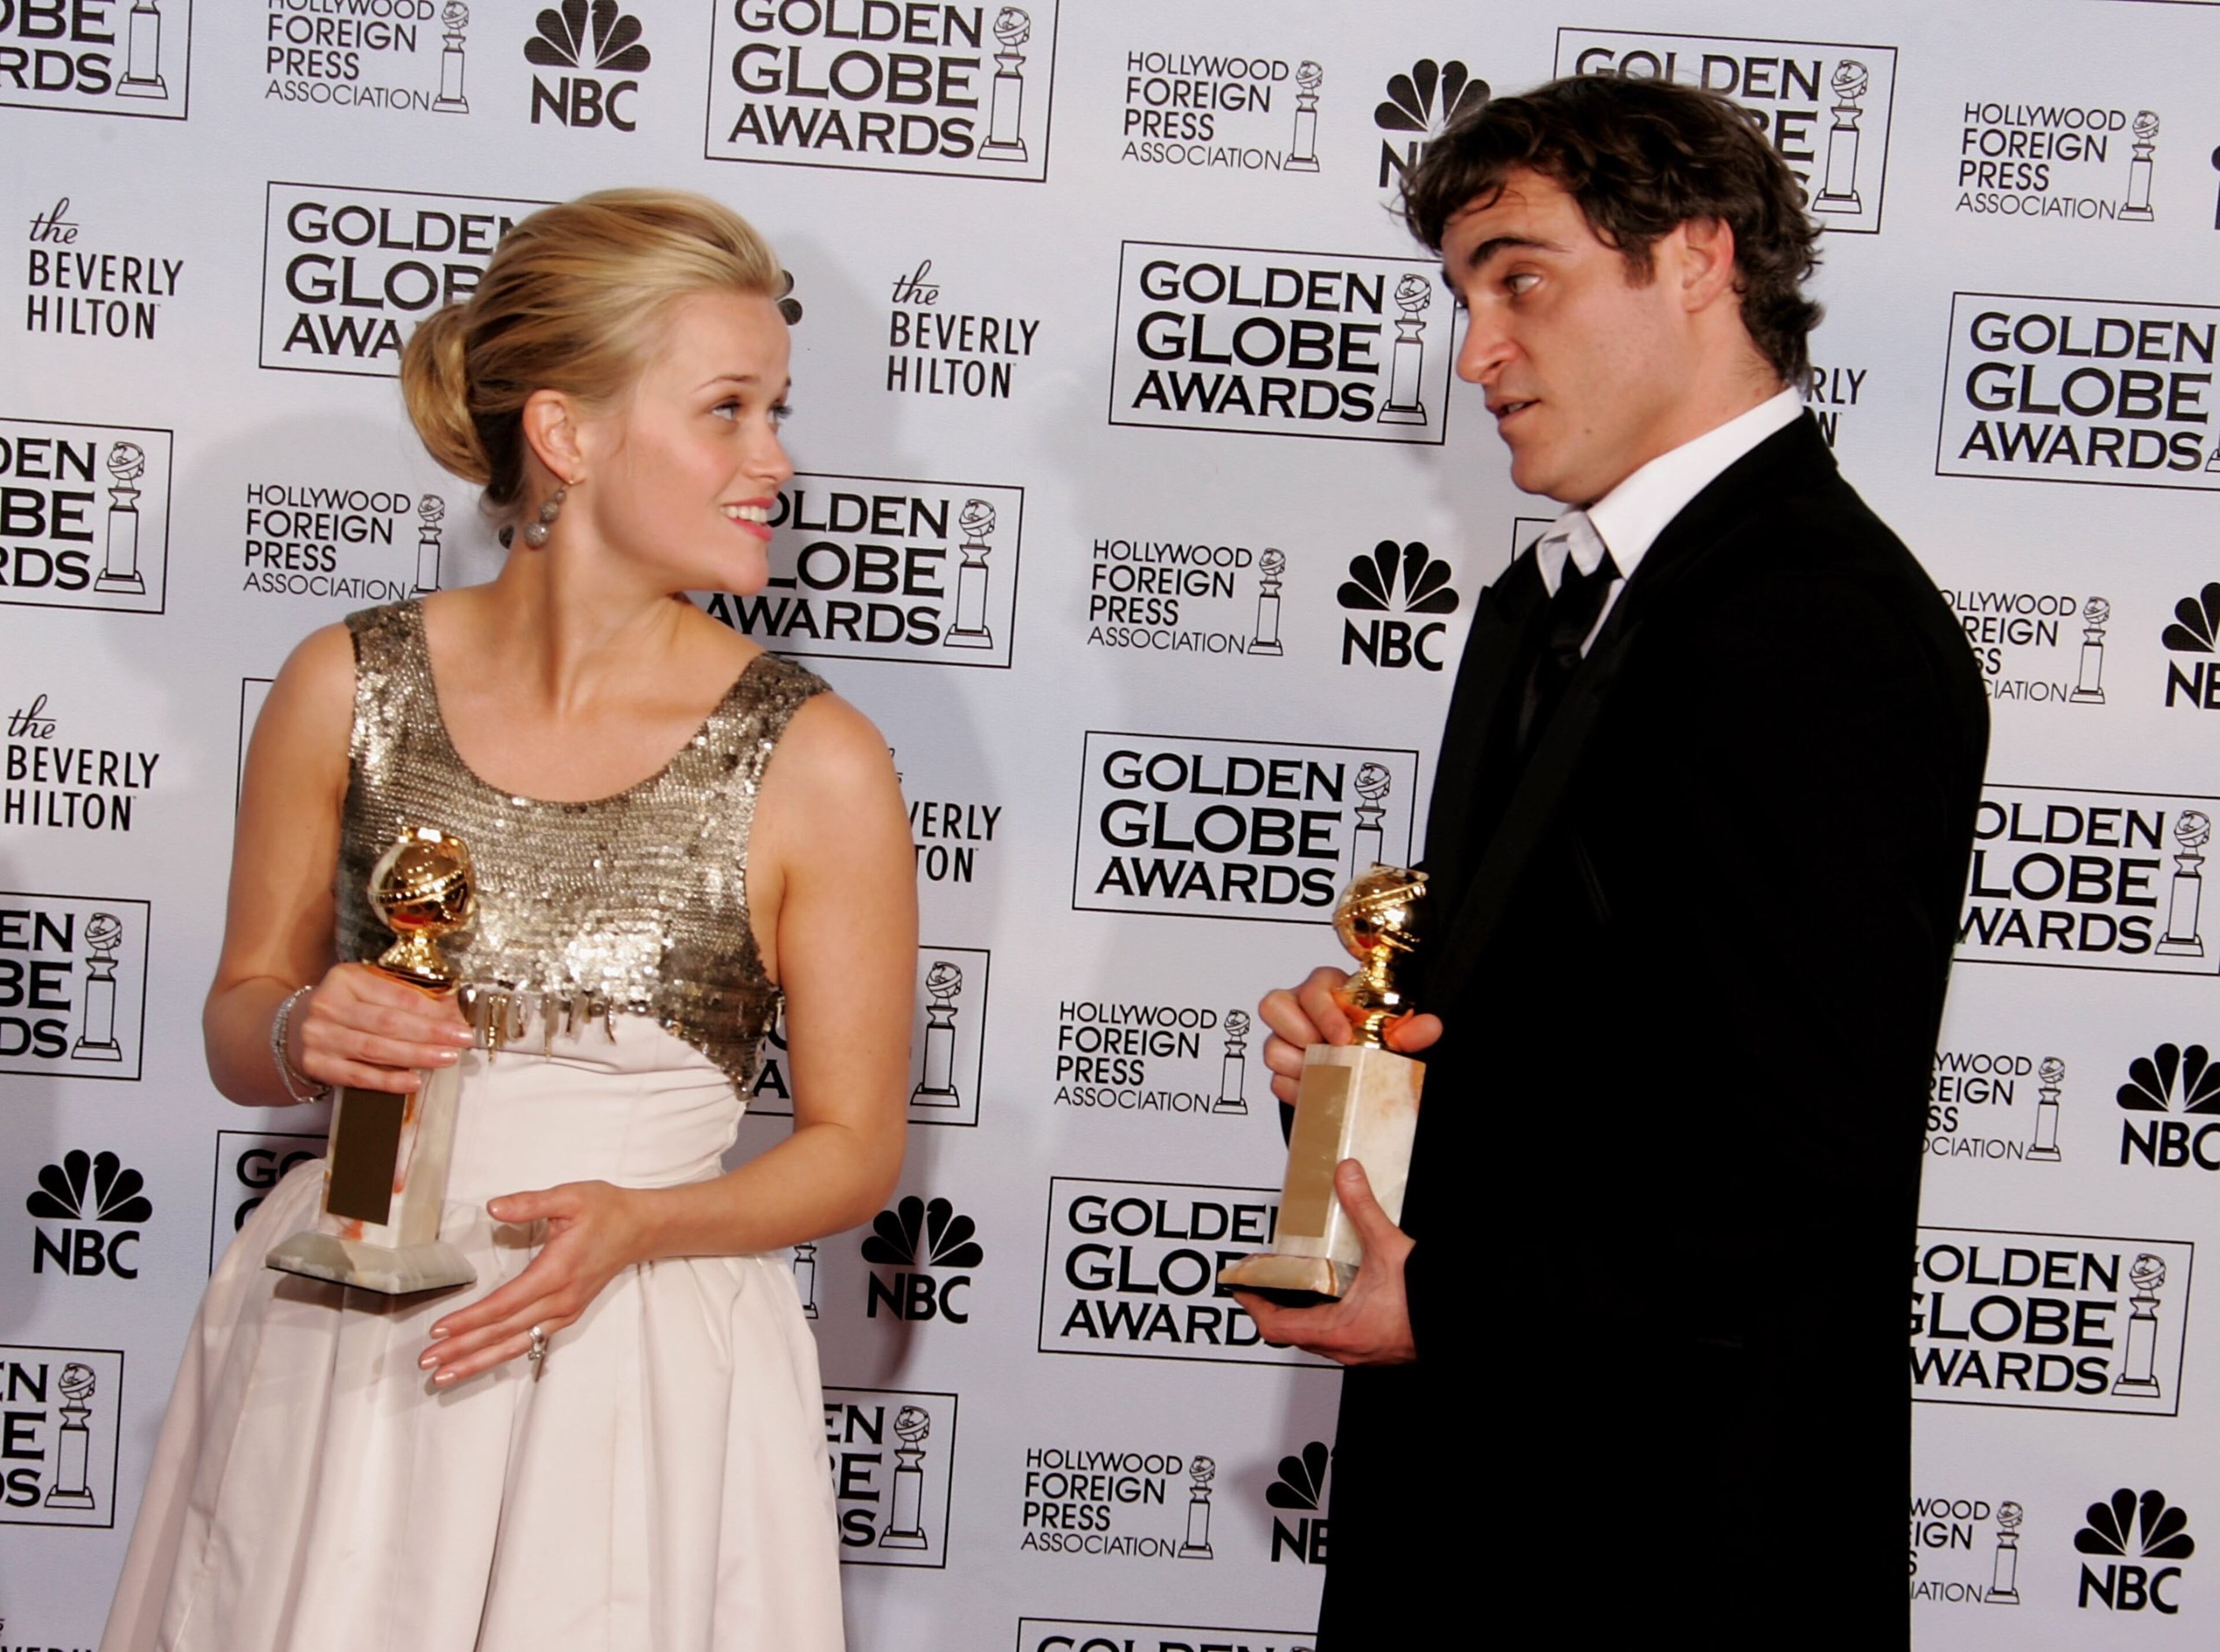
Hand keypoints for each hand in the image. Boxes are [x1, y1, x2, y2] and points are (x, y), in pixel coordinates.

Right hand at [292, 962, 472, 1092]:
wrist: (293, 1028)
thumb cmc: (342, 1007)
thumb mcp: (366, 990)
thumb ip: (402, 997)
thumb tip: (450, 1013)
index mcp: (346, 978)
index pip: (396, 995)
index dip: (431, 1010)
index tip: (458, 1020)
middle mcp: (328, 1005)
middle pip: (388, 1023)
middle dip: (430, 1033)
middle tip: (461, 1040)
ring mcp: (319, 1036)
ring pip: (375, 1049)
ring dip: (416, 1056)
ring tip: (446, 1058)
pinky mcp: (316, 1064)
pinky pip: (358, 1076)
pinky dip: (388, 1081)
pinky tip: (413, 1081)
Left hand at [422, 1181, 651, 1383]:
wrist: (640, 1228)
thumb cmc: (605, 1210)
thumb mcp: (569, 1196)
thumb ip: (529, 1203)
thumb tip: (493, 1207)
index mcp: (557, 1271)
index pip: (505, 1304)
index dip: (470, 1320)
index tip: (440, 1330)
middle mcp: (561, 1298)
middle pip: (505, 1331)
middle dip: (464, 1349)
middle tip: (428, 1362)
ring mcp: (566, 1310)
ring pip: (516, 1343)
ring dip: (479, 1361)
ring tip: (445, 1375)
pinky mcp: (568, 1313)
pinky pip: (531, 1340)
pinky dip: (503, 1354)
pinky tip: (481, 1362)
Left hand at [1233, 1161, 1417, 1366]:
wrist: (1468, 1325)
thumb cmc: (1431, 1304)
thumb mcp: (1388, 1248)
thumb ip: (1363, 1208)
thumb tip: (1347, 1178)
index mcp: (1339, 1331)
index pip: (1276, 1326)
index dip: (1253, 1305)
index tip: (1242, 1288)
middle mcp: (1348, 1348)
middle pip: (1293, 1334)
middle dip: (1275, 1306)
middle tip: (1266, 1282)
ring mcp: (1365, 1352)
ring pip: (1318, 1338)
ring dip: (1304, 1313)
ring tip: (1300, 1285)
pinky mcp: (1381, 1349)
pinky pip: (1343, 1337)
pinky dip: (1330, 1316)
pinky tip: (1342, 1294)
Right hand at [1257, 967, 1441, 1105]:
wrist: (1362, 1064)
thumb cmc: (1370, 1034)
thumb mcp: (1392, 1032)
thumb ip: (1410, 1029)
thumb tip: (1430, 1027)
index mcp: (1325, 989)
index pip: (1312, 989)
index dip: (1324, 1013)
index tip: (1343, 1037)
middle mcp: (1298, 1008)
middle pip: (1274, 1007)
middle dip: (1300, 1035)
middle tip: (1327, 1053)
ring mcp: (1286, 1038)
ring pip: (1272, 1048)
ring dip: (1300, 1067)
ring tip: (1325, 1076)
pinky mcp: (1281, 1068)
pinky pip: (1276, 1080)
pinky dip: (1297, 1091)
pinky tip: (1317, 1094)